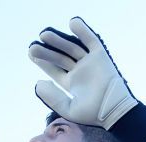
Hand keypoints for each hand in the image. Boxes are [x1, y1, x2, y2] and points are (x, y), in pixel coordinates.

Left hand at [28, 17, 145, 141]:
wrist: (114, 109)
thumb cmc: (92, 114)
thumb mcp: (68, 108)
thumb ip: (52, 97)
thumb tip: (38, 83)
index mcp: (71, 84)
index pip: (54, 70)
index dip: (43, 62)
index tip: (31, 53)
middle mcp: (79, 72)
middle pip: (60, 58)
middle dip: (46, 52)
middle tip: (32, 46)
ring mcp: (90, 63)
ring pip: (72, 48)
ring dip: (58, 41)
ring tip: (43, 35)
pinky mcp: (100, 56)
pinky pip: (91, 40)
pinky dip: (83, 31)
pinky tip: (72, 23)